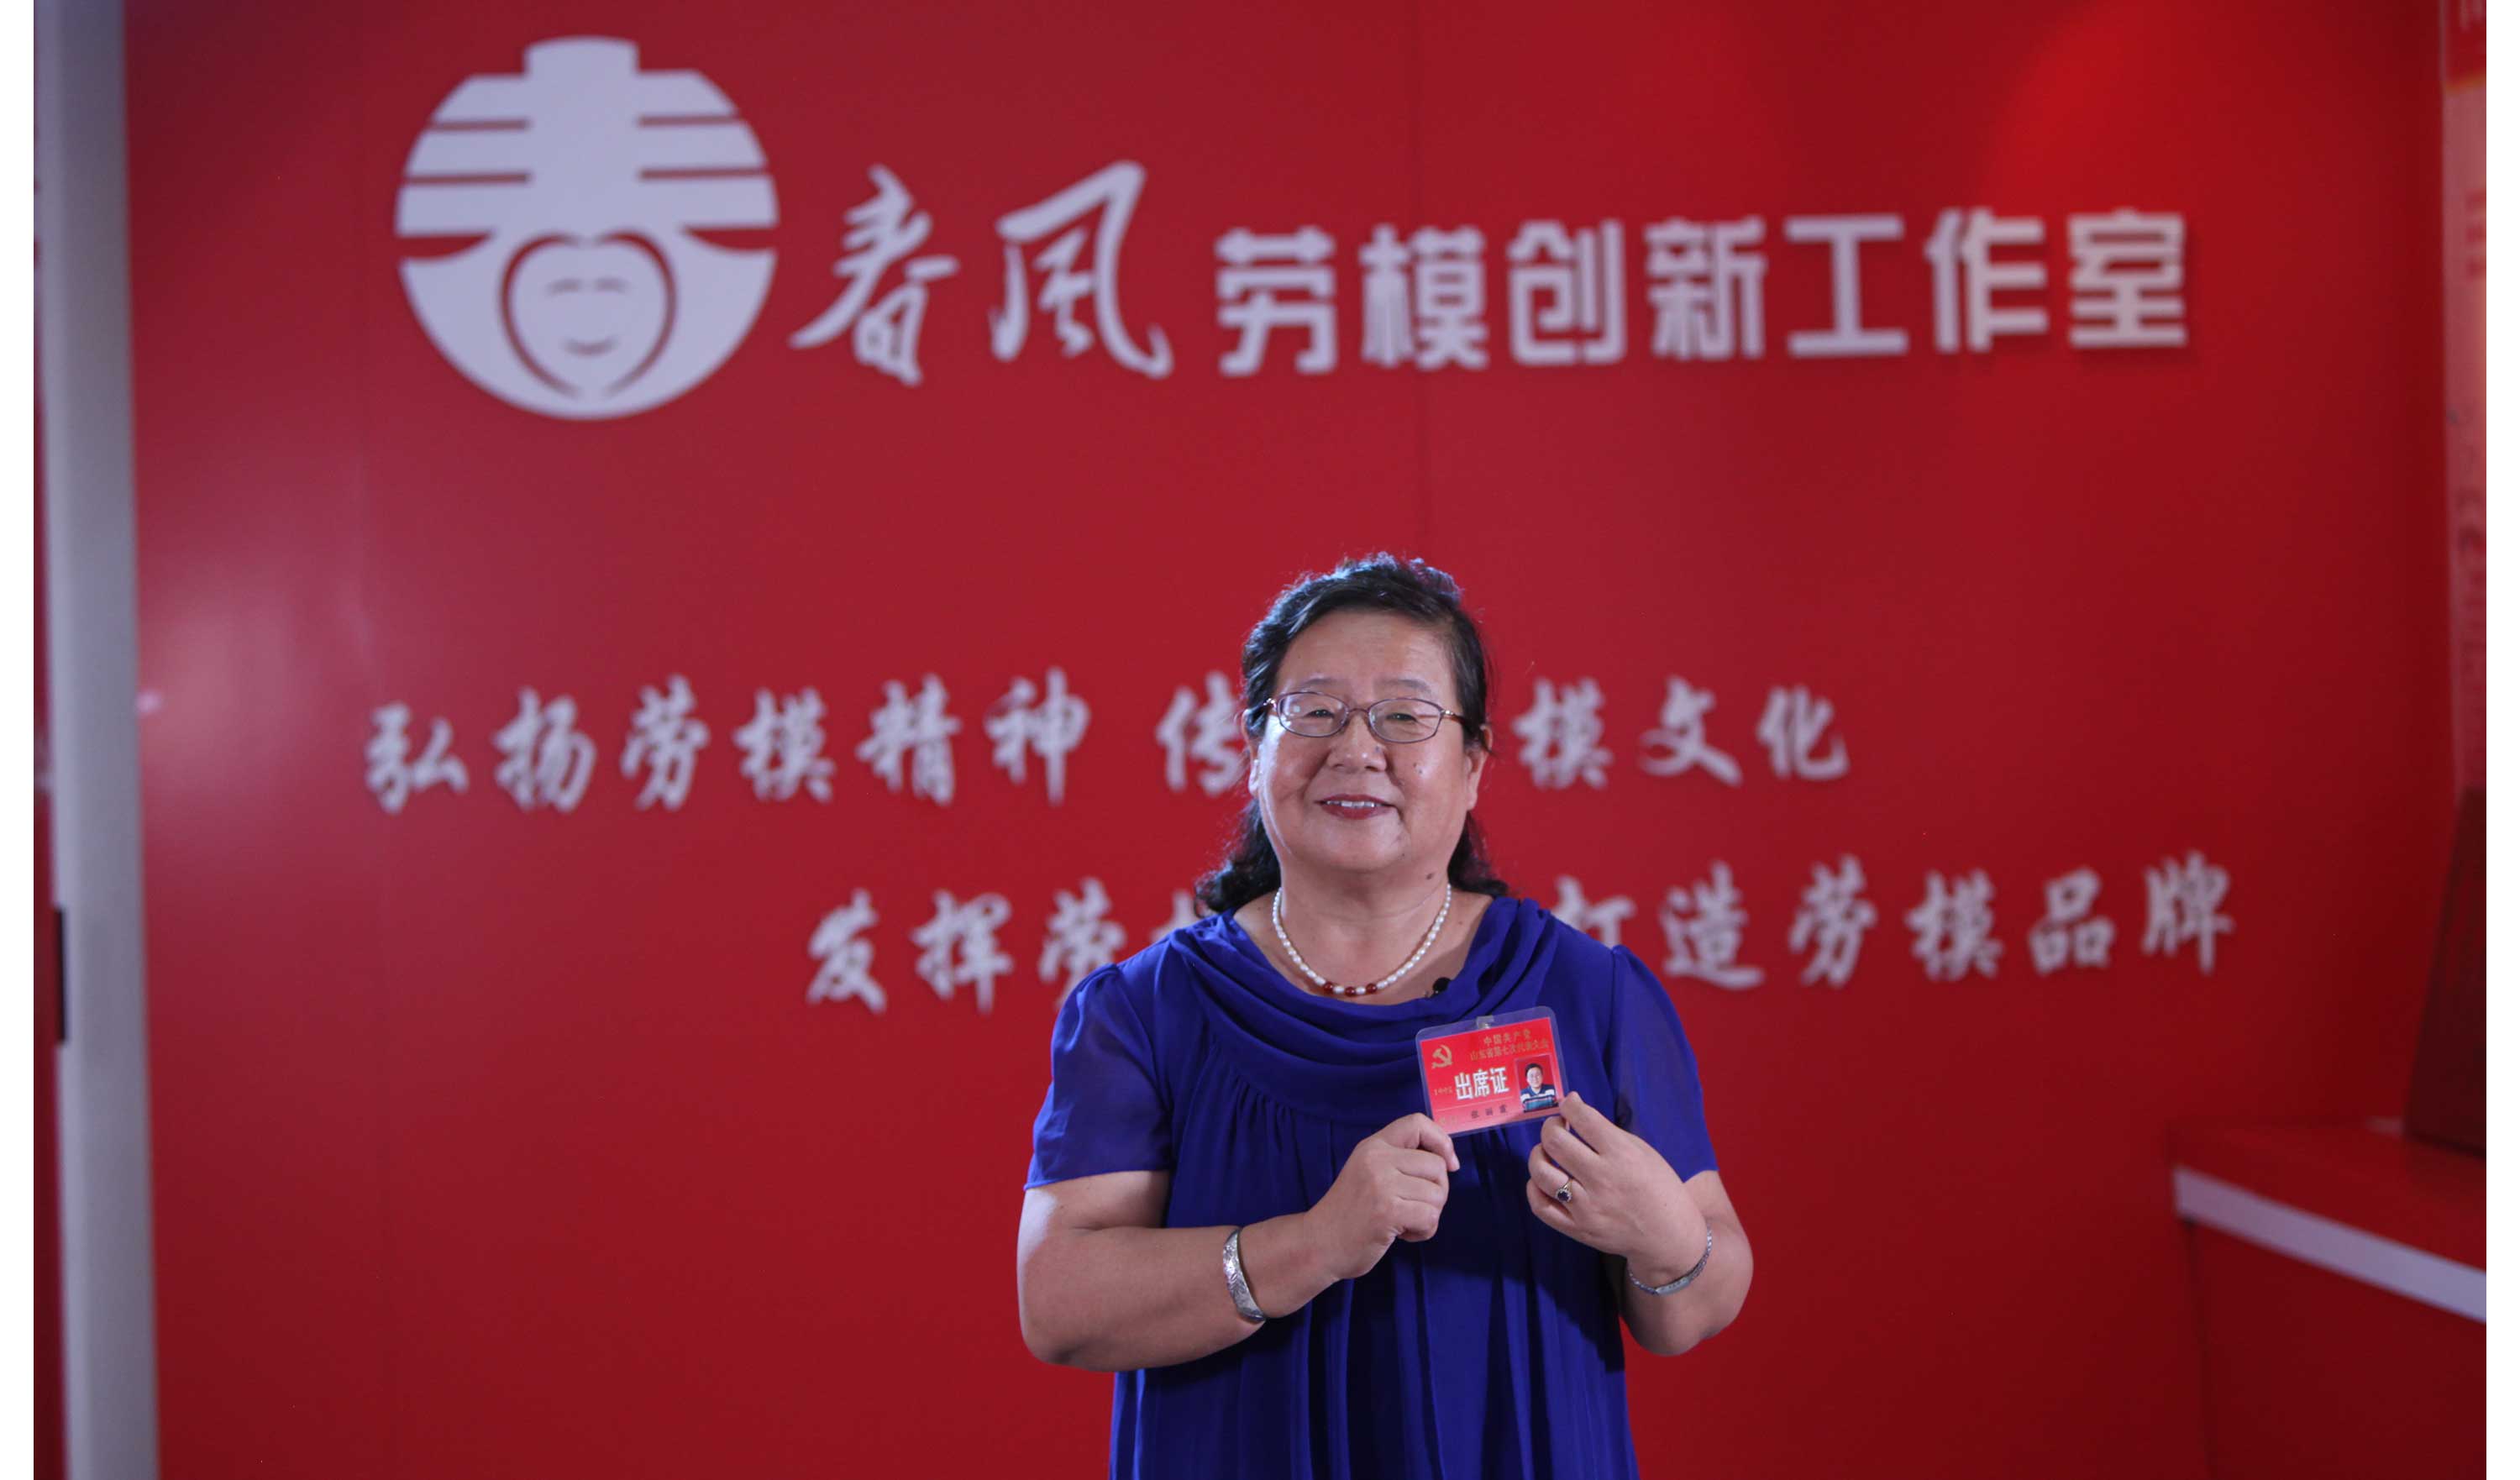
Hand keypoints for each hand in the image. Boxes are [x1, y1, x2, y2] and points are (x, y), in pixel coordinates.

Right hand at [1304, 1113, 1460, 1280]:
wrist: (1318, 1244)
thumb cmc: (1350, 1213)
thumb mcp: (1368, 1171)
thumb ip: (1399, 1161)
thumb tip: (1447, 1161)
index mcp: (1373, 1146)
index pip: (1417, 1123)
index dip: (1442, 1141)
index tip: (1448, 1164)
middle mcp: (1377, 1159)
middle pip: (1437, 1166)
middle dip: (1437, 1192)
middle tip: (1413, 1207)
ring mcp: (1381, 1184)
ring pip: (1438, 1194)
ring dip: (1429, 1215)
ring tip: (1404, 1222)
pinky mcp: (1387, 1211)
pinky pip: (1430, 1217)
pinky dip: (1424, 1231)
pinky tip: (1403, 1234)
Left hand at [1524, 1092, 1707, 1277]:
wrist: (1668, 1235)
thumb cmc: (1658, 1186)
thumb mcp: (1642, 1151)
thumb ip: (1606, 1130)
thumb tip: (1572, 1104)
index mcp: (1622, 1155)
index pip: (1583, 1118)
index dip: (1569, 1104)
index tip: (1569, 1104)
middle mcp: (1602, 1180)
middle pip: (1555, 1142)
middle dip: (1551, 1126)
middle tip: (1558, 1127)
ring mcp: (1587, 1207)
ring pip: (1541, 1173)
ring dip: (1538, 1155)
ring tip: (1548, 1152)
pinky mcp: (1578, 1229)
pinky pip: (1540, 1206)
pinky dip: (1535, 1187)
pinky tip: (1545, 1179)